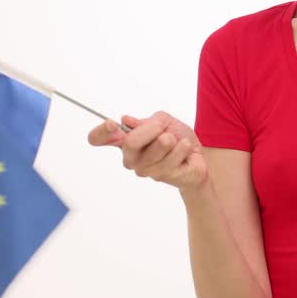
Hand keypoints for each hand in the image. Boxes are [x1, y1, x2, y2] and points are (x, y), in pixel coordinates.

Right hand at [87, 111, 208, 190]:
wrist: (198, 156)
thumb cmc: (176, 138)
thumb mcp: (162, 121)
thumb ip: (146, 122)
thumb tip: (125, 120)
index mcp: (125, 142)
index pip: (98, 139)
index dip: (100, 132)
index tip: (111, 124)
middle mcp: (130, 158)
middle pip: (129, 142)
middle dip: (152, 129)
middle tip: (165, 131)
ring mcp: (145, 170)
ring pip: (159, 146)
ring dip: (173, 139)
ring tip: (178, 143)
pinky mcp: (163, 177)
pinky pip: (174, 156)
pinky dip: (183, 147)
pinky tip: (185, 151)